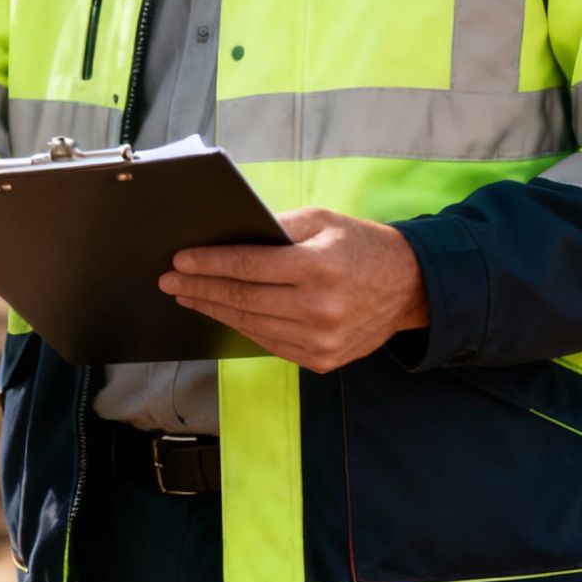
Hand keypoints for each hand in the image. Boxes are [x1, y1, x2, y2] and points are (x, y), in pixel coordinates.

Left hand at [158, 207, 428, 373]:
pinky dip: (242, 327)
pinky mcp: (322, 360)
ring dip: (214, 310)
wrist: (411, 288)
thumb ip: (276, 227)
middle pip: (243, 299)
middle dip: (201, 288)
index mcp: (318, 268)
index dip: (209, 264)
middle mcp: (319, 308)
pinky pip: (269, 343)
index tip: (179, 260)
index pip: (248, 267)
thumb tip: (227, 236)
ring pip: (251, 325)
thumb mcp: (322, 221)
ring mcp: (321, 340)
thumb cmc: (360, 246)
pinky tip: (223, 313)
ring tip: (189, 296)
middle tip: (170, 281)